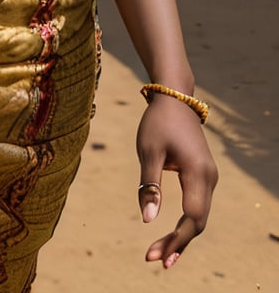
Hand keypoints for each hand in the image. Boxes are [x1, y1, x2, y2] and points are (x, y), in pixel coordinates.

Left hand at [136, 95, 217, 267]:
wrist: (175, 99)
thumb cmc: (158, 122)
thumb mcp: (148, 151)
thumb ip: (150, 185)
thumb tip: (148, 221)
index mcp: (197, 172)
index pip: (192, 217)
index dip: (176, 239)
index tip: (157, 256)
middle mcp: (209, 178)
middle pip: (197, 221)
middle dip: (177, 243)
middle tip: (153, 260)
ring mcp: (209, 177)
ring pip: (199, 217)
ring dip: (181, 236)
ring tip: (159, 255)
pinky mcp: (204, 176)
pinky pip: (197, 206)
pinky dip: (185, 224)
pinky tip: (171, 237)